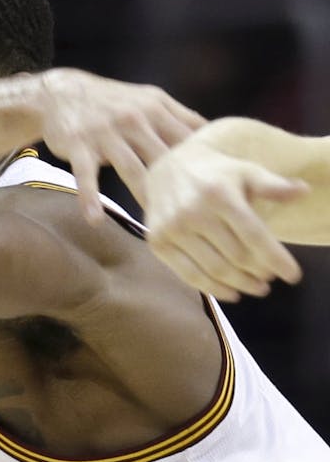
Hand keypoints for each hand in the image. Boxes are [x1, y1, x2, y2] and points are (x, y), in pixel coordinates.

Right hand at [36, 69, 204, 221]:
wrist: (62, 93)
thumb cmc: (113, 101)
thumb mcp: (150, 99)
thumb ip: (181, 118)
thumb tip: (220, 138)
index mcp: (157, 109)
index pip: (188, 141)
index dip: (206, 167)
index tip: (219, 194)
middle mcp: (134, 119)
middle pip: (165, 159)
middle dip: (181, 189)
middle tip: (197, 220)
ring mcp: (105, 133)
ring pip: (132, 170)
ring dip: (145, 198)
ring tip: (158, 226)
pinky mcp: (79, 145)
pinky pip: (86, 175)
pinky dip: (89, 198)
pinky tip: (95, 220)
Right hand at [144, 138, 306, 298]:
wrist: (166, 168)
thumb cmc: (215, 173)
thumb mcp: (245, 172)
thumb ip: (273, 185)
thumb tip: (304, 191)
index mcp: (219, 195)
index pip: (254, 236)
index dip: (277, 259)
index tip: (293, 276)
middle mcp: (193, 213)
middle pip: (237, 257)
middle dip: (260, 273)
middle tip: (270, 279)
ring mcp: (172, 229)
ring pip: (215, 270)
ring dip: (242, 285)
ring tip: (257, 288)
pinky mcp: (157, 242)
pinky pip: (189, 275)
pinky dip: (214, 289)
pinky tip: (231, 293)